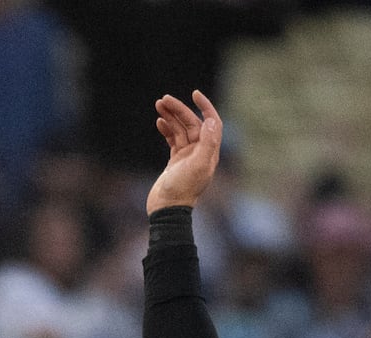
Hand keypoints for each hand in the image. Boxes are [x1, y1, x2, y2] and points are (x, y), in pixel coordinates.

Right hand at [147, 91, 223, 212]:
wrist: (167, 209)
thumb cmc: (182, 189)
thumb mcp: (197, 166)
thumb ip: (207, 143)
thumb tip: (210, 120)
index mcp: (209, 151)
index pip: (212, 122)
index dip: (205, 107)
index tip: (195, 94)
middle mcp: (200, 152)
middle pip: (192, 123)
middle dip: (179, 110)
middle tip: (163, 99)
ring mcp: (187, 156)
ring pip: (180, 130)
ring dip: (171, 117)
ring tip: (158, 105)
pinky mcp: (175, 161)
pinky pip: (172, 139)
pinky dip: (166, 129)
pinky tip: (159, 122)